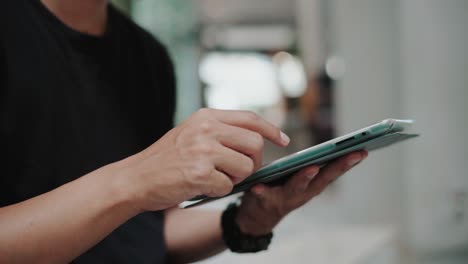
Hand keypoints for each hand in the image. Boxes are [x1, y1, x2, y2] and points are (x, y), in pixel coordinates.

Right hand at [117, 108, 289, 211]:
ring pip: (246, 167)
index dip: (271, 130)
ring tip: (216, 178)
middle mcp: (206, 129)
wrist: (137, 178)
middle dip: (254, 162)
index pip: (250, 118)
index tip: (283, 140)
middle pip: (254, 144)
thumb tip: (256, 139)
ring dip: (236, 178)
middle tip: (242, 171)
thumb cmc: (167, 159)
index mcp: (206, 116)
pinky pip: (228, 186)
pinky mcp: (200, 173)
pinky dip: (219, 191)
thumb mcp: (191, 132)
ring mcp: (203, 150)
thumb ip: (219, 131)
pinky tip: (202, 186)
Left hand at [235, 151, 367, 235]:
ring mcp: (285, 199)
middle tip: (351, 154)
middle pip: (323, 179)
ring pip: (296, 187)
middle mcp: (303, 193)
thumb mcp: (300, 179)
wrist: (257, 217)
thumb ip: (312, 165)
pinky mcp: (264, 201)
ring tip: (312, 167)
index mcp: (313, 185)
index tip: (364, 150)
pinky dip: (262, 192)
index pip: (334, 172)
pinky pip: (263, 196)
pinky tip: (258, 186)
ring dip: (304, 178)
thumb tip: (332, 146)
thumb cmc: (281, 190)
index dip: (348, 162)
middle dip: (337, 167)